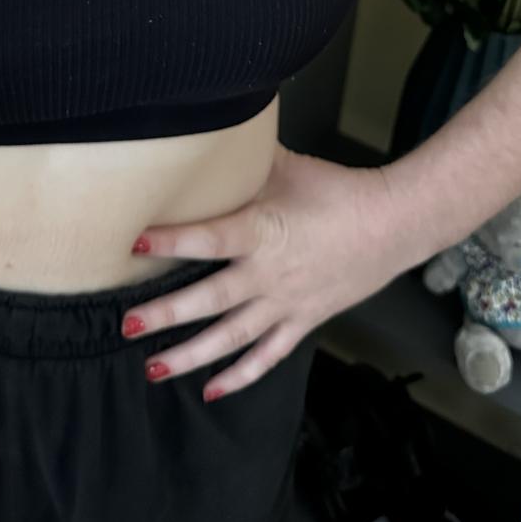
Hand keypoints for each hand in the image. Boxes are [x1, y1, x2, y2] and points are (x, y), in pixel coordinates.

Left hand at [121, 143, 402, 402]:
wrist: (392, 225)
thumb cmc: (338, 192)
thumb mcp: (288, 167)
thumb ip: (246, 160)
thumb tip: (211, 132)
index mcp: (263, 231)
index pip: (210, 238)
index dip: (173, 240)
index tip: (136, 243)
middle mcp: (269, 274)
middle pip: (210, 300)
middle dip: (166, 314)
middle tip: (128, 324)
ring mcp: (285, 304)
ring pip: (231, 338)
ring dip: (191, 355)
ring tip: (152, 367)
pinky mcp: (302, 322)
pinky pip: (267, 356)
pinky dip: (239, 376)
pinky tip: (211, 389)